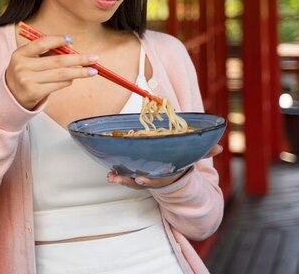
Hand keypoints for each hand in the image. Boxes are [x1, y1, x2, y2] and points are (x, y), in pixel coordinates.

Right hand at [5, 35, 98, 109]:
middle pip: (56, 61)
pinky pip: (57, 85)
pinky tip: (74, 78)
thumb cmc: (26, 72)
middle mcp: (22, 67)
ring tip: (92, 70)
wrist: (11, 94)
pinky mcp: (34, 93)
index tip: (70, 40)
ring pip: (60, 74)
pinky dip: (68, 81)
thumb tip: (72, 48)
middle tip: (94, 58)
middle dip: (78, 59)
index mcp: (20, 53)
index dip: (57, 40)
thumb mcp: (29, 59)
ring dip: (79, 72)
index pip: (41, 43)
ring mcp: (28, 81)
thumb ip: (46, 53)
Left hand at [107, 144, 223, 188]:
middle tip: (116, 177)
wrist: (176, 179)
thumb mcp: (192, 159)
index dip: (149, 180)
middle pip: (140, 183)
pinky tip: (109, 174)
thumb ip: (204, 153)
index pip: (157, 180)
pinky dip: (117, 176)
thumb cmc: (182, 164)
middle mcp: (153, 179)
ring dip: (120, 179)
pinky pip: (126, 178)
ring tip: (110, 177)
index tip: (140, 179)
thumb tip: (221, 148)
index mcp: (166, 176)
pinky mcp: (135, 175)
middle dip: (129, 181)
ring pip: (130, 182)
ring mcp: (143, 179)